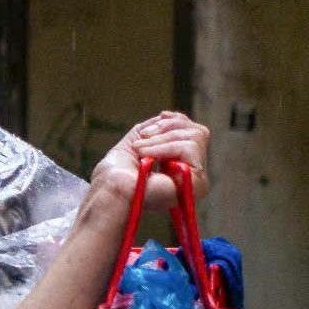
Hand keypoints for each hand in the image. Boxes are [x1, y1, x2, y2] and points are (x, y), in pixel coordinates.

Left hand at [83, 111, 210, 224]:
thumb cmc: (114, 176)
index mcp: (179, 167)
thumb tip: (166, 116)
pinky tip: (148, 157)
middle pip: (198, 132)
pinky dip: (164, 147)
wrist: (110, 192)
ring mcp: (198, 180)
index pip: (194, 134)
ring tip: (141, 151)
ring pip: (195, 136)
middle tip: (142, 139)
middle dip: (167, 127)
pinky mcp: (198, 183)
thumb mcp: (135, 143)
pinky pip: (189, 148)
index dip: (178, 120)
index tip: (160, 116)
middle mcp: (193, 175)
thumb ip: (152, 130)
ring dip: (161, 138)